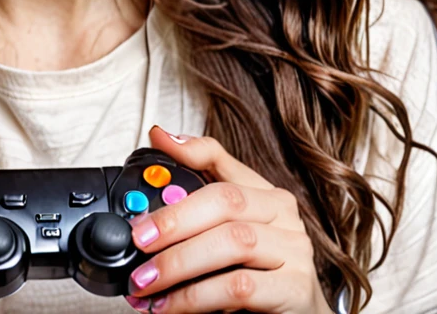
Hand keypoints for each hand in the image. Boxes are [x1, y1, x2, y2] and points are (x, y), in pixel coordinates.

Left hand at [123, 126, 333, 312]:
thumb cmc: (258, 277)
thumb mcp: (223, 238)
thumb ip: (195, 205)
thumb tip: (157, 157)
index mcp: (263, 193)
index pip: (223, 158)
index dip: (190, 148)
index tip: (156, 139)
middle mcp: (283, 213)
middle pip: (225, 200)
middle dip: (174, 219)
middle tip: (139, 239)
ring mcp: (295, 249)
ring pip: (233, 241)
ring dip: (180, 262)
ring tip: (145, 281)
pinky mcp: (297, 288)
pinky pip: (239, 287)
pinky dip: (197, 296)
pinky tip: (171, 305)